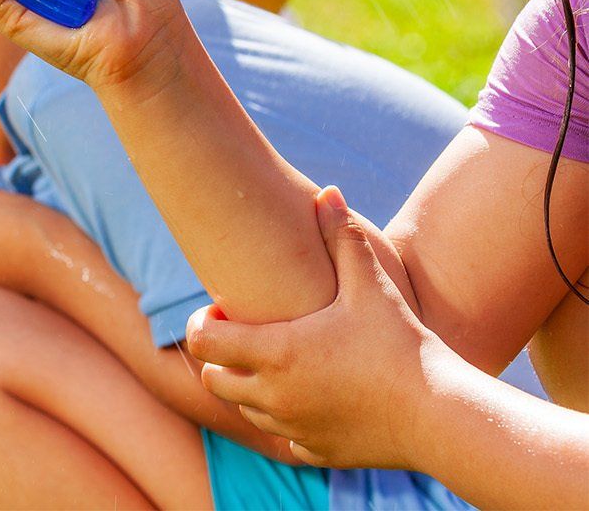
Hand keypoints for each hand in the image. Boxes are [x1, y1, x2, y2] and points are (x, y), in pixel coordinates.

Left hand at [185, 187, 451, 469]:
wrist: (441, 415)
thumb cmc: (403, 345)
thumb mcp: (372, 285)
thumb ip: (342, 236)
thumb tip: (327, 190)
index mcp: (276, 353)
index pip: (202, 342)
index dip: (202, 323)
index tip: (223, 311)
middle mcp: (275, 395)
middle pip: (212, 381)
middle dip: (219, 357)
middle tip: (244, 335)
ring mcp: (294, 428)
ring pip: (245, 410)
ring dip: (249, 387)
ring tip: (278, 361)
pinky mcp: (318, 452)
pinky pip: (284, 438)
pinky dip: (286, 419)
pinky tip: (311, 396)